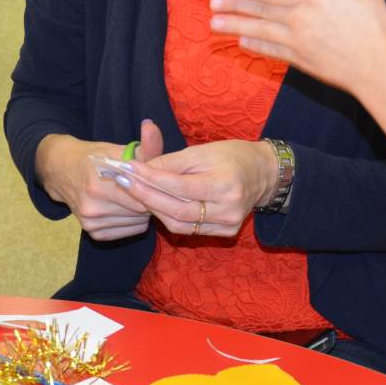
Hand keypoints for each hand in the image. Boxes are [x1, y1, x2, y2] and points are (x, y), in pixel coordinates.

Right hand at [35, 120, 163, 241]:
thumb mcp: (118, 149)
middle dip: (149, 199)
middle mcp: (93, 206)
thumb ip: (142, 144)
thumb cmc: (93, 157)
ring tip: (135, 196)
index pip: (142, 196)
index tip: (157, 180)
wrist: (60, 170)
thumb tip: (153, 126)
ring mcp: (91, 222)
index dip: (154, 188)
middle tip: (148, 187)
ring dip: (142, 211)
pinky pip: (127, 231)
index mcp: (99, 183)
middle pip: (141, 211)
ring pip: (136, 223)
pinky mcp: (92, 233)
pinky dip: (132, 221)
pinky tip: (126, 207)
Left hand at [119, 139, 276, 237]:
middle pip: (176, 209)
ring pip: (179, 224)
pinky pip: (189, 229)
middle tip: (123, 181)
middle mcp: (228, 209)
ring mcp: (228, 225)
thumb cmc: (230, 156)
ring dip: (154, 208)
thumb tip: (140, 169)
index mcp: (225, 184)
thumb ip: (171, 162)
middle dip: (145, 195)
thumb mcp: (201, 151)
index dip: (150, 178)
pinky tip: (156, 204)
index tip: (128, 168)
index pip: (178, 186)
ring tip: (135, 191)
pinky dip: (169, 217)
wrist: (262, 173)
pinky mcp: (225, 233)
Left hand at [210, 0, 385, 146]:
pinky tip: (242, 42)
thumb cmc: (375, 27)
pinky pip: (272, 51)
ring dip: (236, 26)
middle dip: (234, 6)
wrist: (379, 71)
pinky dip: (255, 46)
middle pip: (261, 10)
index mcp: (313, 0)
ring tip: (215, 24)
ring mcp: (298, 44)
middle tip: (212, 2)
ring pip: (260, 32)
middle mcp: (300, 21)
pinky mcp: (301, 62)